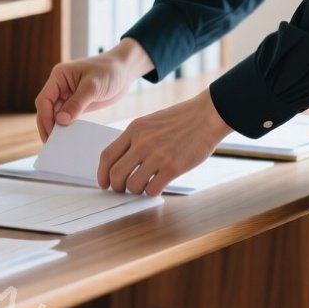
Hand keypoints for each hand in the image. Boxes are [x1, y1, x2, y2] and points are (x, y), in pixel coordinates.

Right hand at [34, 38, 154, 142]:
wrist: (125, 70)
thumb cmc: (109, 70)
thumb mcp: (93, 86)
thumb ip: (77, 103)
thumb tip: (61, 120)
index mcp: (59, 77)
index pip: (44, 99)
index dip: (45, 117)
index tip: (50, 133)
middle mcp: (60, 86)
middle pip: (47, 109)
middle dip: (47, 125)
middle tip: (52, 144)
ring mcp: (68, 96)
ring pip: (56, 115)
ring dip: (57, 128)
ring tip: (59, 145)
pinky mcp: (77, 104)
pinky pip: (68, 117)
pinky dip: (67, 127)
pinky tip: (70, 138)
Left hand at [96, 89, 231, 195]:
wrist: (207, 115)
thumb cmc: (181, 119)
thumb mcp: (150, 122)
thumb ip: (135, 139)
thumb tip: (122, 163)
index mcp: (134, 129)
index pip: (107, 156)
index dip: (102, 174)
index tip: (104, 183)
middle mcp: (142, 142)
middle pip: (116, 174)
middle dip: (117, 187)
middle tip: (123, 189)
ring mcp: (157, 155)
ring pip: (133, 185)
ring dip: (136, 190)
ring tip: (144, 185)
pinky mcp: (173, 167)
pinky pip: (152, 189)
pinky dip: (152, 191)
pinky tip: (159, 185)